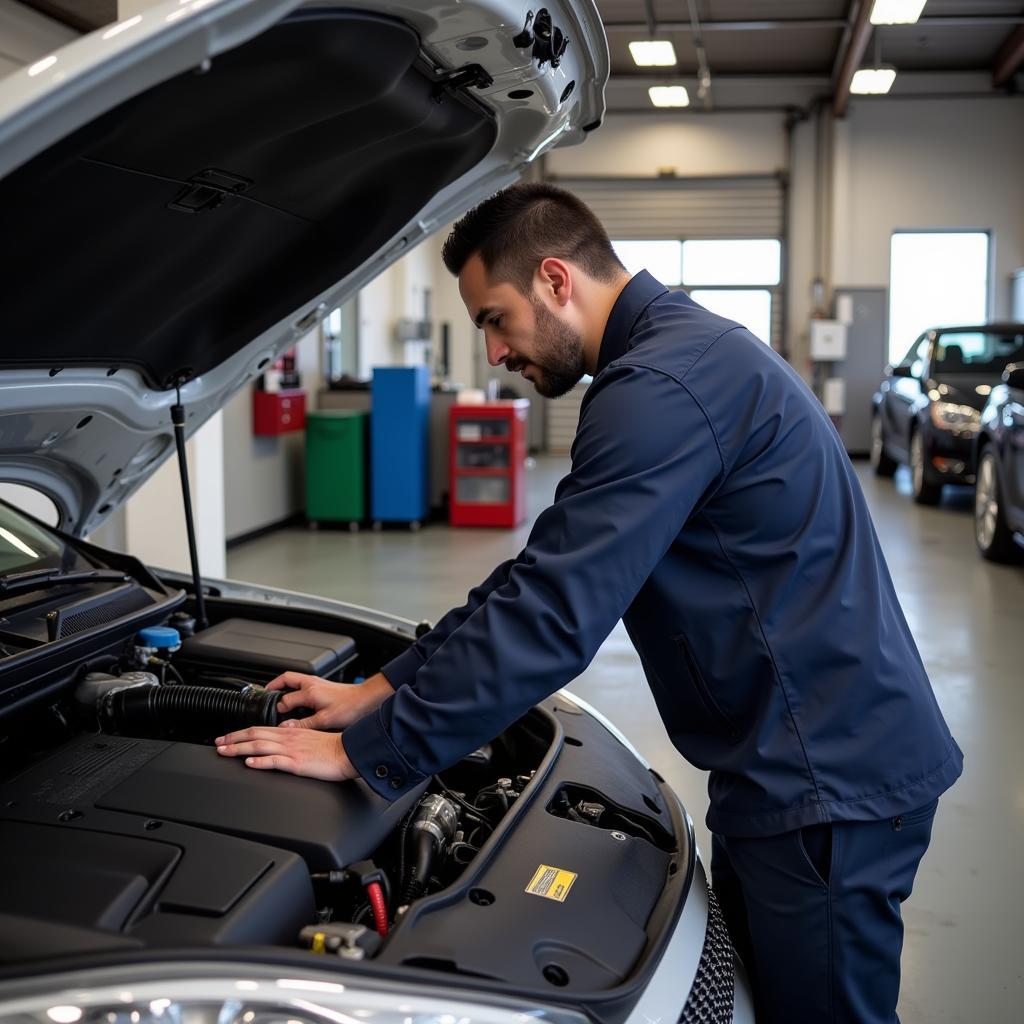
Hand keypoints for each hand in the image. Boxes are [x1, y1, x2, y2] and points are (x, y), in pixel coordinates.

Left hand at [215, 726, 358, 781]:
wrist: (348, 752)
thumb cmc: (333, 747)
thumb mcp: (310, 739)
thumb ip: (294, 741)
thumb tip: (280, 745)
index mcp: (290, 732)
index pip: (260, 729)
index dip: (240, 733)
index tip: (227, 738)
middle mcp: (288, 738)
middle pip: (255, 735)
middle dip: (233, 739)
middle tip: (218, 744)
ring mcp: (291, 750)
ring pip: (260, 745)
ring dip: (239, 748)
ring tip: (225, 752)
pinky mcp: (297, 763)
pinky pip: (275, 761)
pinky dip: (260, 761)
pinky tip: (249, 762)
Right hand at [266, 671, 394, 729]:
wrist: (365, 699)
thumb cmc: (349, 708)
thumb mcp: (324, 720)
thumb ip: (303, 724)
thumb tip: (286, 727)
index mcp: (310, 692)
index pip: (285, 699)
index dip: (278, 708)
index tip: (273, 716)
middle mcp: (312, 684)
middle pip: (287, 678)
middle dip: (274, 684)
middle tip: (266, 692)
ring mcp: (318, 682)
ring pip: (295, 678)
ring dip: (284, 684)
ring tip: (277, 693)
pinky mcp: (323, 685)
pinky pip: (303, 682)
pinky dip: (295, 687)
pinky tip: (297, 696)